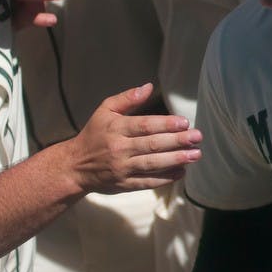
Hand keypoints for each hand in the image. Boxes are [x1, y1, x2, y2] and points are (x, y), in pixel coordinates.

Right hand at [62, 83, 201, 193]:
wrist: (74, 166)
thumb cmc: (94, 134)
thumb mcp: (104, 111)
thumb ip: (127, 98)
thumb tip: (149, 86)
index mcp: (115, 129)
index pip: (144, 125)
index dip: (166, 124)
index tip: (185, 122)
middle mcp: (119, 149)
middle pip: (152, 145)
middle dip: (177, 141)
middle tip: (197, 137)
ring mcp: (121, 168)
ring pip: (152, 164)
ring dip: (176, 159)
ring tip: (195, 154)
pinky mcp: (123, 185)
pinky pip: (147, 182)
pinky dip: (165, 178)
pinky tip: (182, 172)